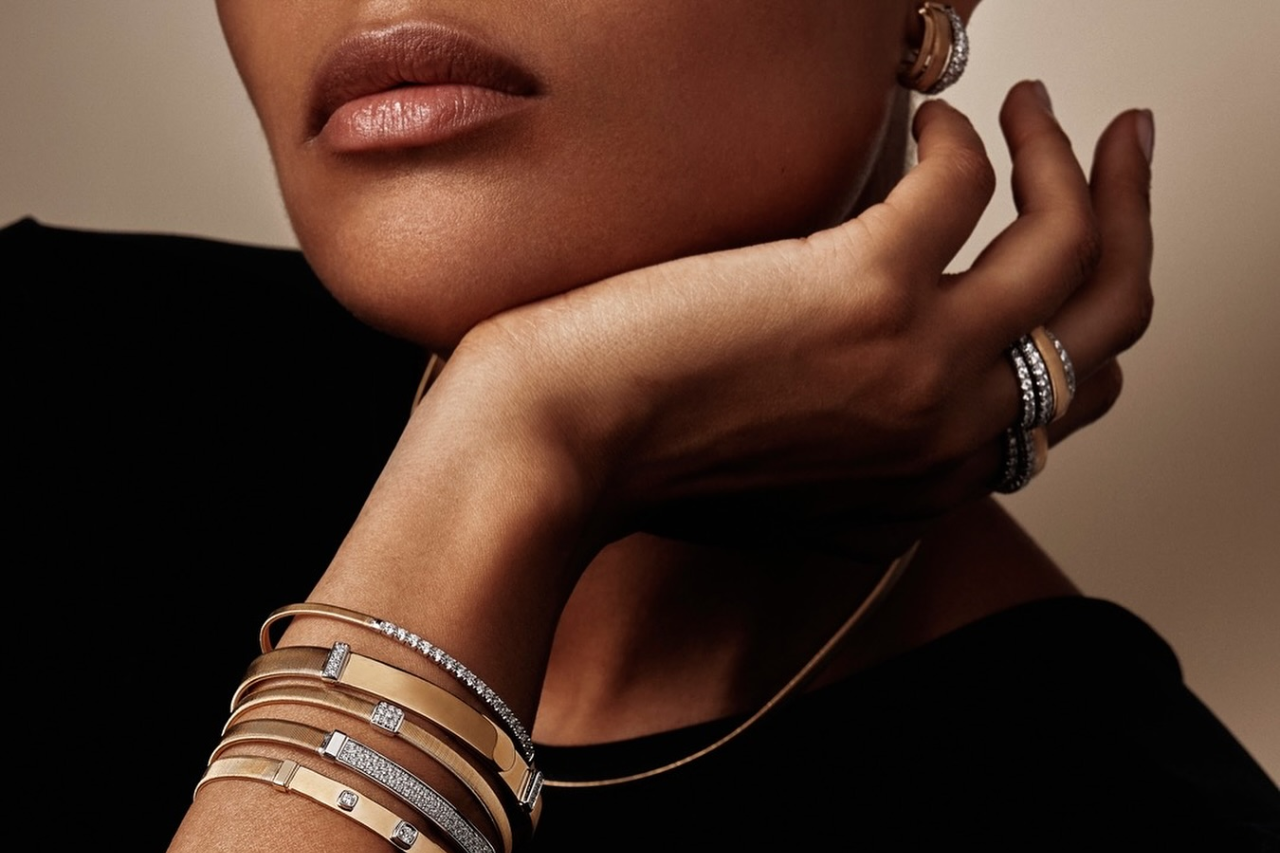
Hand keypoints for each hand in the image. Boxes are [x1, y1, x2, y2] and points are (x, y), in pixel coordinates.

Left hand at [443, 81, 1153, 557]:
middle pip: (1107, 315)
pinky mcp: (865, 287)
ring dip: (1068, 157)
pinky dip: (958, 137)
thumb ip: (862, 425)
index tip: (1079, 243)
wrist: (556, 453)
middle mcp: (949, 426)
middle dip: (1131, 215)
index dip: (1091, 310)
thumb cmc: (642, 456)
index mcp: (932, 472)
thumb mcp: (787, 469)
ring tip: (1028, 108)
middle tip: (1119, 147)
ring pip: (1070, 244)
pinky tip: (926, 122)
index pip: (1073, 393)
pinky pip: (963, 184)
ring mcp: (920, 361)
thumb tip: (877, 344)